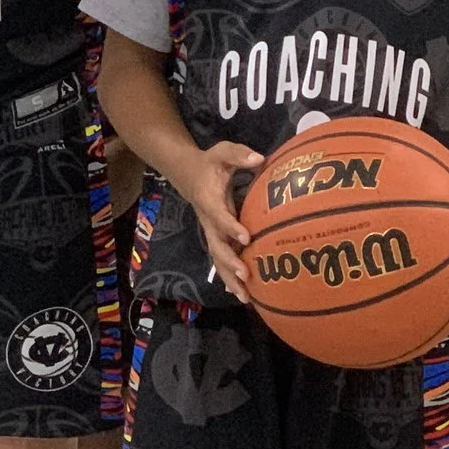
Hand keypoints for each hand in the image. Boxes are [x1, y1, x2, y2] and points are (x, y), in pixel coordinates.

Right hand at [179, 140, 263, 301]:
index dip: (231, 227)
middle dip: (230, 262)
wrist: (188, 174)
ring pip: (218, 259)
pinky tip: (243, 294)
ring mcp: (211, 232)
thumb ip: (239, 154)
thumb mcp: (222, 152)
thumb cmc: (210, 163)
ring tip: (246, 297)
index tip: (247, 237)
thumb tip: (260, 158)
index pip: (220, 217)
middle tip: (246, 274)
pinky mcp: (216, 237)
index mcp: (210, 201)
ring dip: (230, 278)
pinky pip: (221, 260)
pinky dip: (230, 278)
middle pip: (216, 246)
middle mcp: (208, 221)